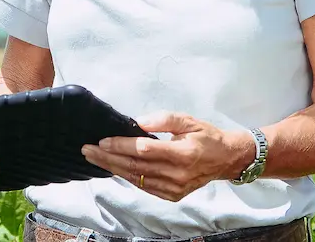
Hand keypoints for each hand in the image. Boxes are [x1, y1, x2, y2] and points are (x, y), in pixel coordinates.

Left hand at [80, 111, 251, 201]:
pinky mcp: (173, 195)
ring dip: (113, 168)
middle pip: (136, 167)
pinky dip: (127, 177)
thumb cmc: (206, 136)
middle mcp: (178, 174)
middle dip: (108, 158)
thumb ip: (162, 119)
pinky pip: (145, 186)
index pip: (144, 150)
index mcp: (183, 153)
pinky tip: (113, 169)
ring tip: (95, 159)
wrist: (226, 159)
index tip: (103, 140)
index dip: (121, 145)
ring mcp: (175, 188)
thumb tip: (137, 123)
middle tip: (88, 150)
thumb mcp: (187, 119)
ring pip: (137, 178)